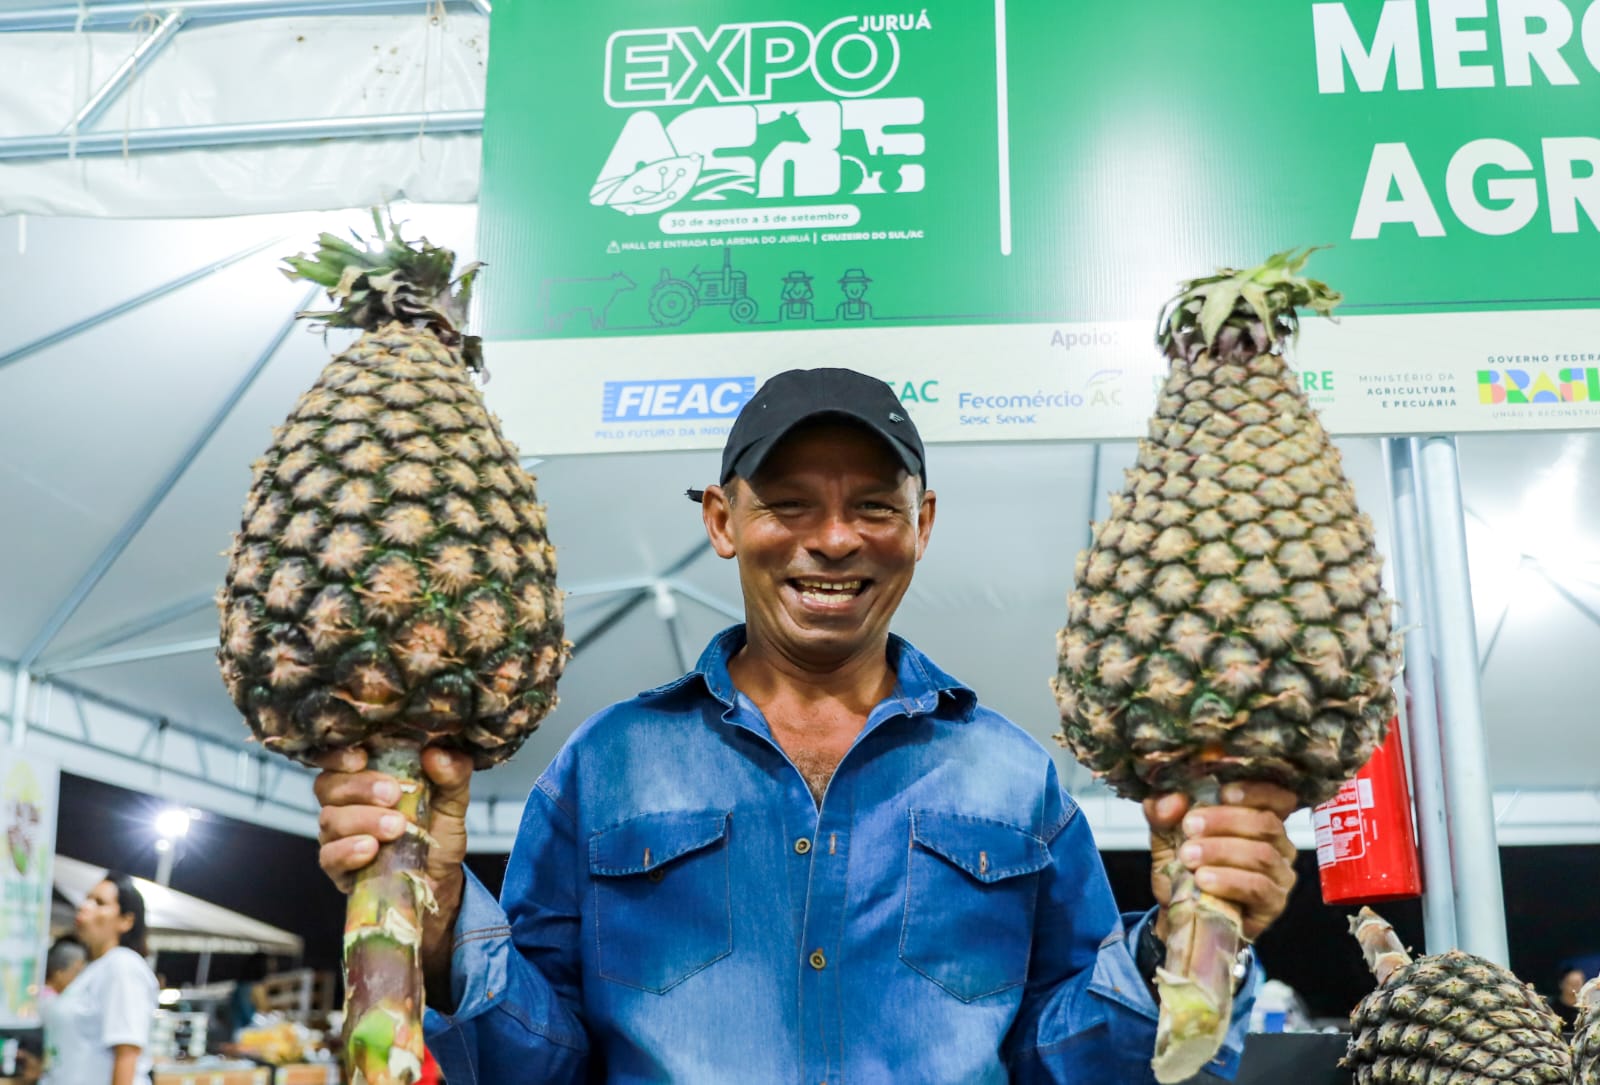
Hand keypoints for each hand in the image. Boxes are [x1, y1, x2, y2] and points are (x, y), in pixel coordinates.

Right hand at [314, 746, 473, 979]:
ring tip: (396, 828)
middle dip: (361, 787)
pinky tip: (370, 850)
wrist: (441, 880)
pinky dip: (348, 851)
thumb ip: (452, 774)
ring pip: (331, 820)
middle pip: (329, 786)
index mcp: (366, 778)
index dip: (339, 755)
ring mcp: (337, 836)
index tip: (361, 757)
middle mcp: (344, 804)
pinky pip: (329, 856)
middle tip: (394, 795)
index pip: (337, 758)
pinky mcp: (337, 868)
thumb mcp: (452, 800)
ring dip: (364, 820)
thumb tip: (438, 753)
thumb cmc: (436, 832)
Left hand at [1144, 782, 1298, 942]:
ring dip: (1221, 851)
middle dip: (1224, 821)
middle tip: (1189, 827)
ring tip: (1189, 857)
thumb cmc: (1184, 865)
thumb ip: (1164, 810)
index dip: (1255, 790)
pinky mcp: (1274, 903)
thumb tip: (1172, 799)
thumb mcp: (1166, 832)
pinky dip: (1229, 881)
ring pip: (1262, 854)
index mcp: (1258, 816)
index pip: (1277, 795)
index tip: (1223, 792)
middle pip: (1266, 823)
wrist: (1179, 910)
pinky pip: (1259, 888)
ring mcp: (1279, 875)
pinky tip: (1204, 879)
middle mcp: (1277, 843)